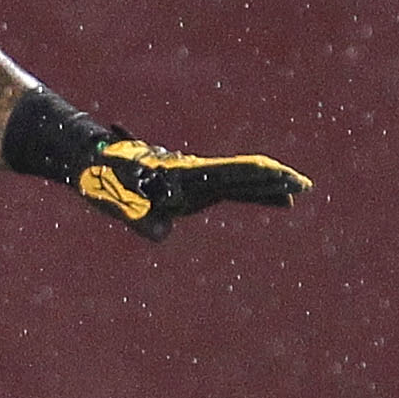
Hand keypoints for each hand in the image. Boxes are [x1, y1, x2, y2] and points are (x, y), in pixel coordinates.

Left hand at [78, 132, 311, 240]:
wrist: (93, 163)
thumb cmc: (106, 182)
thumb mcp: (122, 204)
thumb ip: (141, 221)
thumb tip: (163, 234)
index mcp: (187, 175)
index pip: (234, 173)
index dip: (263, 176)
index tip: (288, 179)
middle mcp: (196, 174)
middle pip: (243, 174)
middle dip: (274, 180)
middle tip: (305, 185)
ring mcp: (196, 180)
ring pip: (240, 182)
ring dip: (267, 188)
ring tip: (296, 195)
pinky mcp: (193, 188)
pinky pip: (230, 191)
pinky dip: (253, 195)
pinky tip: (275, 203)